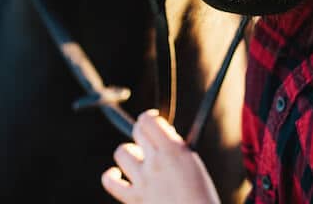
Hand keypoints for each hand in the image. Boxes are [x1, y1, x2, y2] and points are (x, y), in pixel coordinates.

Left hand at [101, 110, 221, 203]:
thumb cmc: (201, 196)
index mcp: (174, 150)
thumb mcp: (193, 164)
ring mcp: (142, 181)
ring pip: (122, 152)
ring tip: (139, 159)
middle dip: (144, 133)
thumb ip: (176, 148)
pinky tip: (116, 175)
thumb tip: (162, 137)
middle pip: (137, 132)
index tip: (156, 122)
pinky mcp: (134, 199)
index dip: (150, 118)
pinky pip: (111, 183)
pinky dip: (111, 177)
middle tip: (152, 142)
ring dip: (130, 152)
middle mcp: (155, 162)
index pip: (148, 120)